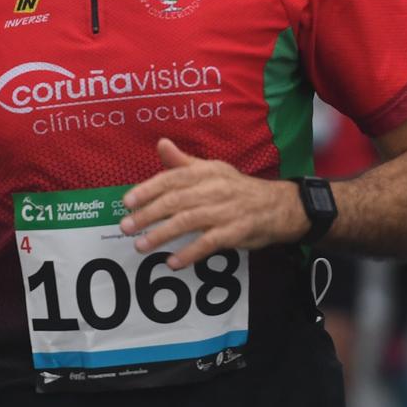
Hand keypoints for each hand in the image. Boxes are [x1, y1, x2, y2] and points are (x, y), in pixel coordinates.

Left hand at [119, 138, 305, 268]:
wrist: (279, 206)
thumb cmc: (238, 189)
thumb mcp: (213, 170)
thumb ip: (183, 162)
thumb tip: (161, 144)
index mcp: (206, 172)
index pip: (172, 178)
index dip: (148, 189)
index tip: (128, 201)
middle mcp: (214, 188)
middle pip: (175, 201)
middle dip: (148, 214)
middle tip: (126, 226)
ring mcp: (225, 211)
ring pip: (188, 222)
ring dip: (162, 235)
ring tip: (141, 245)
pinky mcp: (235, 232)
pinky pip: (208, 243)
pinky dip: (189, 253)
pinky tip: (173, 262)